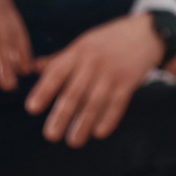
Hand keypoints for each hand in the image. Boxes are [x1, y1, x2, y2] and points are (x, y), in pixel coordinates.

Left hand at [25, 13, 162, 146]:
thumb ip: (59, 59)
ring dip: (83, 124)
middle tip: (50, 135)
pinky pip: (117, 104)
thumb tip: (30, 68)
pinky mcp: (129, 83)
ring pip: (95, 102)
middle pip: (74, 92)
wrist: (145, 33)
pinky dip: (109, 119)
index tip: (32, 109)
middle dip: (61, 115)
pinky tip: (99, 133)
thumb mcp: (82, 44)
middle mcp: (93, 63)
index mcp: (77, 52)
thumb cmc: (108, 40)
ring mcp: (112, 74)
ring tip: (73, 142)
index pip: (56, 73)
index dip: (44, 91)